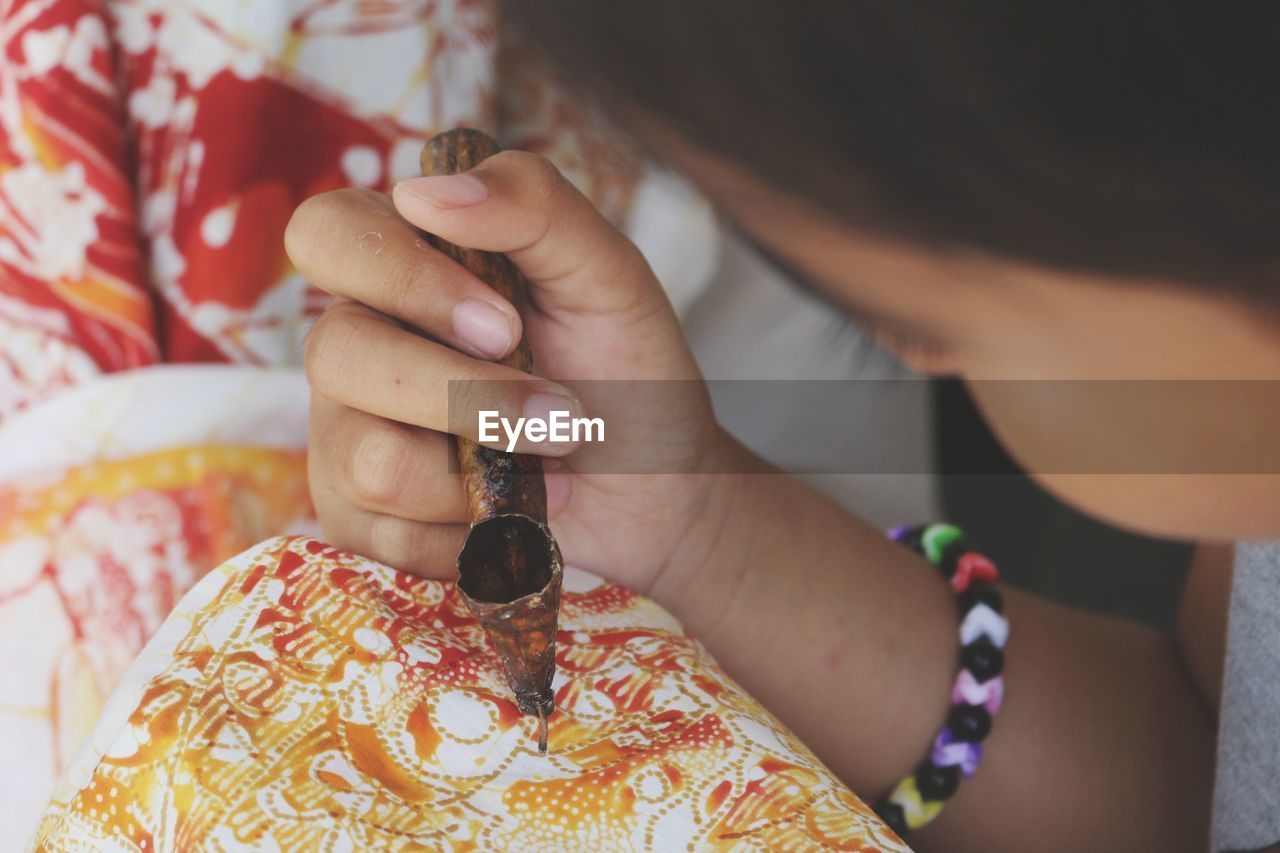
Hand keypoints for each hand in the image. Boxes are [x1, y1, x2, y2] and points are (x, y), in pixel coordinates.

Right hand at [285, 151, 733, 595]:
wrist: (658, 492)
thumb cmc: (628, 373)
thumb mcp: (609, 275)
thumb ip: (534, 205)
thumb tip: (422, 189)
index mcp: (405, 265)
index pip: (328, 234)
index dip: (399, 277)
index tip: (503, 325)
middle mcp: (360, 342)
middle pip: (337, 354)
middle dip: (469, 397)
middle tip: (561, 412)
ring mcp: (349, 432)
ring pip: (369, 459)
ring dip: (484, 473)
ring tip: (551, 469)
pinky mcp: (358, 517)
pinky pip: (385, 535)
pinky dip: (473, 533)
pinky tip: (511, 516)